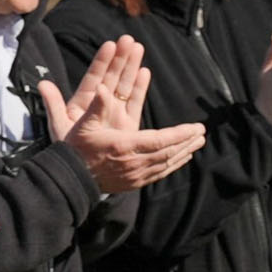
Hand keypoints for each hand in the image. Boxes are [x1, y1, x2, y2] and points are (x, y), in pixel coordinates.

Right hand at [40, 76, 204, 193]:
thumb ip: (97, 106)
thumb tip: (104, 88)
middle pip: (168, 152)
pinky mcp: (133, 184)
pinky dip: (173, 165)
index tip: (197, 127)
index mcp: (124, 146)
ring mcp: (135, 176)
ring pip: (166, 164)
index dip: (180, 134)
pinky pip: (159, 174)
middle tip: (202, 133)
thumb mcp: (83, 124)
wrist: (69, 179)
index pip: (160, 140)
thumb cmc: (75, 148)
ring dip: (184, 152)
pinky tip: (181, 159)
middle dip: (187, 142)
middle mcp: (133, 164)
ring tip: (197, 143)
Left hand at [42, 38, 149, 142]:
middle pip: (113, 78)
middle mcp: (101, 105)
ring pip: (125, 86)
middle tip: (129, 40)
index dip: (102, 62)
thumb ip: (53, 104)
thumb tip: (42, 84)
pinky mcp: (127, 124)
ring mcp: (115, 114)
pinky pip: (134, 102)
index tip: (110, 44)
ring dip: (132, 67)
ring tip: (138, 48)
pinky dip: (140, 88)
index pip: (95, 78)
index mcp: (84, 103)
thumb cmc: (68, 149)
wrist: (82, 171)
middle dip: (121, 59)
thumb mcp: (58, 125)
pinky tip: (146, 72)